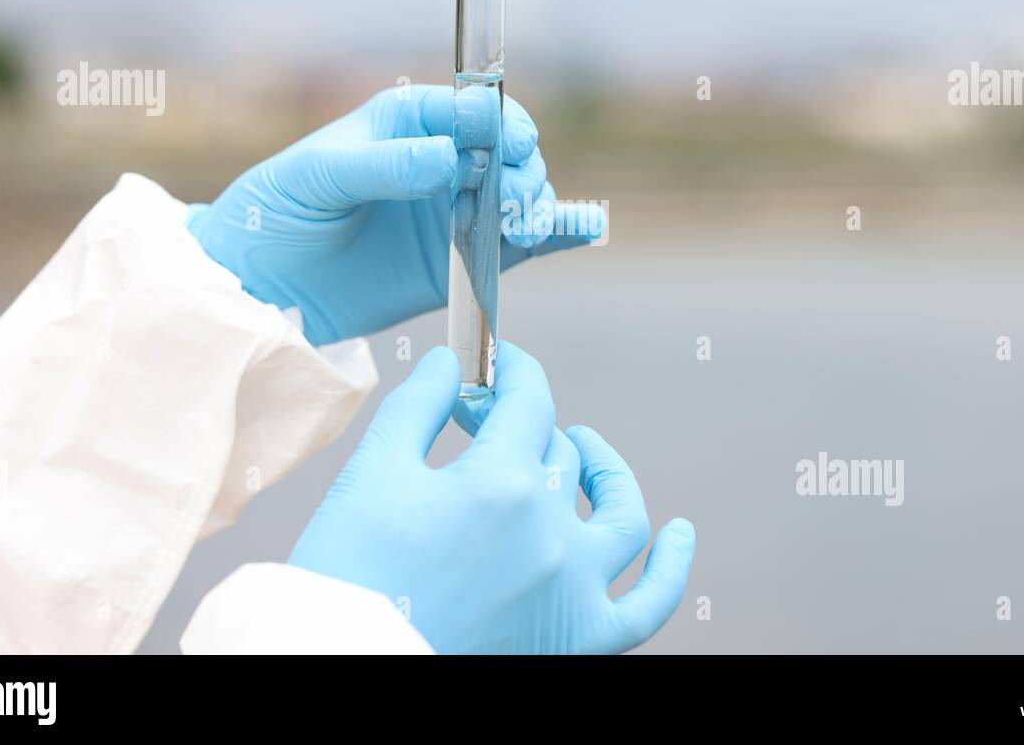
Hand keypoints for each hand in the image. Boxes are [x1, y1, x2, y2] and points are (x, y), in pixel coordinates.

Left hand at [187, 85, 602, 344]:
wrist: (266, 287)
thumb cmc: (280, 213)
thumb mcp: (319, 177)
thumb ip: (386, 164)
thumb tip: (450, 157)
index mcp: (409, 122)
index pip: (471, 108)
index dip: (498, 122)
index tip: (508, 145)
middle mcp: (443, 159)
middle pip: (508, 151)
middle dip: (522, 168)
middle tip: (513, 200)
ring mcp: (458, 209)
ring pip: (522, 195)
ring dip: (537, 203)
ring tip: (522, 225)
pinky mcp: (468, 259)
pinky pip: (524, 244)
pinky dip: (557, 234)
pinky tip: (582, 228)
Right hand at [288, 343, 695, 653]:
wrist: (342, 662)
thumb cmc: (349, 574)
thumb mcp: (372, 472)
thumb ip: (420, 404)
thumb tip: (455, 361)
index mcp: (500, 483)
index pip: (528, 400)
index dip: (511, 372)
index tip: (494, 364)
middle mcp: (551, 532)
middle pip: (557, 453)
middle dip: (519, 423)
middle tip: (480, 421)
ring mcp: (574, 590)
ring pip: (622, 517)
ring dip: (608, 474)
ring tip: (586, 450)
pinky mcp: (580, 641)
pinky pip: (648, 606)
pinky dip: (671, 570)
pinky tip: (680, 536)